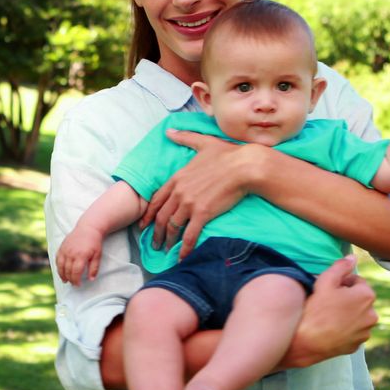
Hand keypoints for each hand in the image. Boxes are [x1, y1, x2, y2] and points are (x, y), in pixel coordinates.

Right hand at [56, 226, 104, 285]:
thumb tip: (91, 279)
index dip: (76, 280)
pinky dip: (58, 266)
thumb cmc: (94, 242)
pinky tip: (61, 271)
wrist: (88, 228)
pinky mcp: (62, 247)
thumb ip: (94, 268)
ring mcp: (65, 249)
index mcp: (81, 255)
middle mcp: (71, 253)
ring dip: (62, 274)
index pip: (76, 272)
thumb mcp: (98, 255)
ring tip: (65, 280)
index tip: (78, 285)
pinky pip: (57, 259)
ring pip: (60, 265)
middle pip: (67, 270)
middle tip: (73, 284)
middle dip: (70, 279)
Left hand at [138, 129, 257, 258]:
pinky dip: (184, 248)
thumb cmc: (226, 154)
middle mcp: (179, 192)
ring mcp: (190, 203)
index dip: (149, 214)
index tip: (144, 225)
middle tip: (153, 243)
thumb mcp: (202, 143)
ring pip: (172, 227)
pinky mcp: (203, 213)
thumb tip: (168, 131)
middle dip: (156, 232)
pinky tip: (182, 257)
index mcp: (178, 178)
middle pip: (161, 216)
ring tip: (165, 250)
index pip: (156, 200)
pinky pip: (189, 235)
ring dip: (167, 241)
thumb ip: (184, 138)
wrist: (244, 166)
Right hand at [284, 255, 377, 367]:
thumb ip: (341, 266)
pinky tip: (330, 327)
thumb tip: (353, 257)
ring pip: (357, 316)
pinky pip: (353, 331)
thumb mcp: (325, 281)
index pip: (357, 281)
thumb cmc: (316, 309)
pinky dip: (345, 328)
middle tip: (327, 301)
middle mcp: (372, 315)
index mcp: (367, 296)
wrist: (308, 341)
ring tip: (328, 315)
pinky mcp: (357, 345)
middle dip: (347, 298)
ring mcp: (365, 332)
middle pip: (359, 299)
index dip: (342, 282)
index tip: (330, 288)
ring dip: (347, 313)